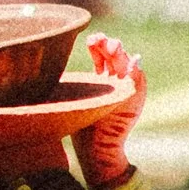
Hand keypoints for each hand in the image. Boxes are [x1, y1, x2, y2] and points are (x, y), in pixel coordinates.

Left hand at [75, 31, 145, 189]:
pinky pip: (138, 79)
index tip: (88, 40)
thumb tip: (50, 67)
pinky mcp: (136, 98)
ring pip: (126, 63)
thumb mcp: (76, 101)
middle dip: (107, 44)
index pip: (101, 56)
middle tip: (97, 38)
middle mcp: (117, 82)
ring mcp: (128, 89)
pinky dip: (135, 69)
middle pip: (114, 56)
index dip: (96, 46)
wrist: (98, 151)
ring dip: (119, 53)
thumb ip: (73, 85)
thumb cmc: (83, 128)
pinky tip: (131, 60)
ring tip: (112, 46)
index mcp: (103, 81)